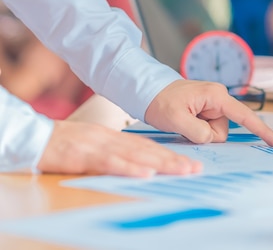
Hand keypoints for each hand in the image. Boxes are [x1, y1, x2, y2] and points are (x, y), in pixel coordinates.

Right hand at [37, 120, 201, 176]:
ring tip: (181, 170)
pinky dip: (130, 168)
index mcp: (116, 137)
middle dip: (173, 160)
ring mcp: (101, 147)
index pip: (148, 147)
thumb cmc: (67, 142)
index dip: (170, 155)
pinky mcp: (87, 156)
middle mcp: (113, 140)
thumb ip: (117, 150)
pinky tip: (146, 173)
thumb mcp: (97, 143)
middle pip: (148, 150)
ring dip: (161, 164)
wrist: (38, 137)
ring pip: (136, 155)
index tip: (189, 163)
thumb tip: (139, 162)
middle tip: (195, 168)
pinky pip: (112, 163)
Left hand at [145, 79, 272, 146]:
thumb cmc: (160, 100)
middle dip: (206, 135)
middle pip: (223, 130)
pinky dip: (197, 130)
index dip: (262, 131)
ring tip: (182, 120)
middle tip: (184, 125)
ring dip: (199, 133)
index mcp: (216, 96)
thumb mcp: (175, 119)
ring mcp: (213, 105)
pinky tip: (185, 121)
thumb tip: (211, 138)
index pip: (245, 116)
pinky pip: (208, 129)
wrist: (148, 91)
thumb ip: (197, 132)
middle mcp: (219, 98)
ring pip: (215, 132)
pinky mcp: (207, 110)